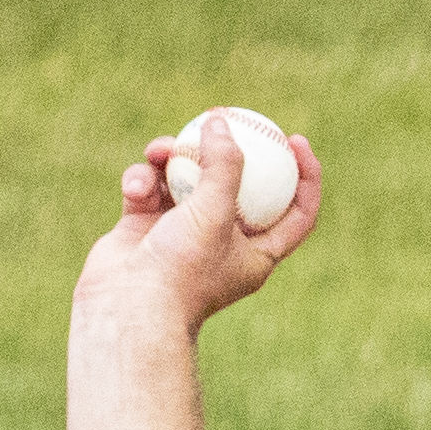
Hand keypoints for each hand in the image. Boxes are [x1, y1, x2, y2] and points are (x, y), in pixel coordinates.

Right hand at [74, 116, 328, 367]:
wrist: (126, 310)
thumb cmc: (181, 270)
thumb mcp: (214, 212)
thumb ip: (224, 165)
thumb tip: (220, 123)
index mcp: (256, 254)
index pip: (296, 214)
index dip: (304, 177)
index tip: (296, 141)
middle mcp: (221, 245)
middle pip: (235, 187)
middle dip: (226, 151)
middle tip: (223, 119)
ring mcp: (181, 235)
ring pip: (184, 179)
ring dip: (172, 157)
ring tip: (161, 150)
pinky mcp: (145, 229)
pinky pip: (149, 189)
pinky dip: (142, 181)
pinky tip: (135, 187)